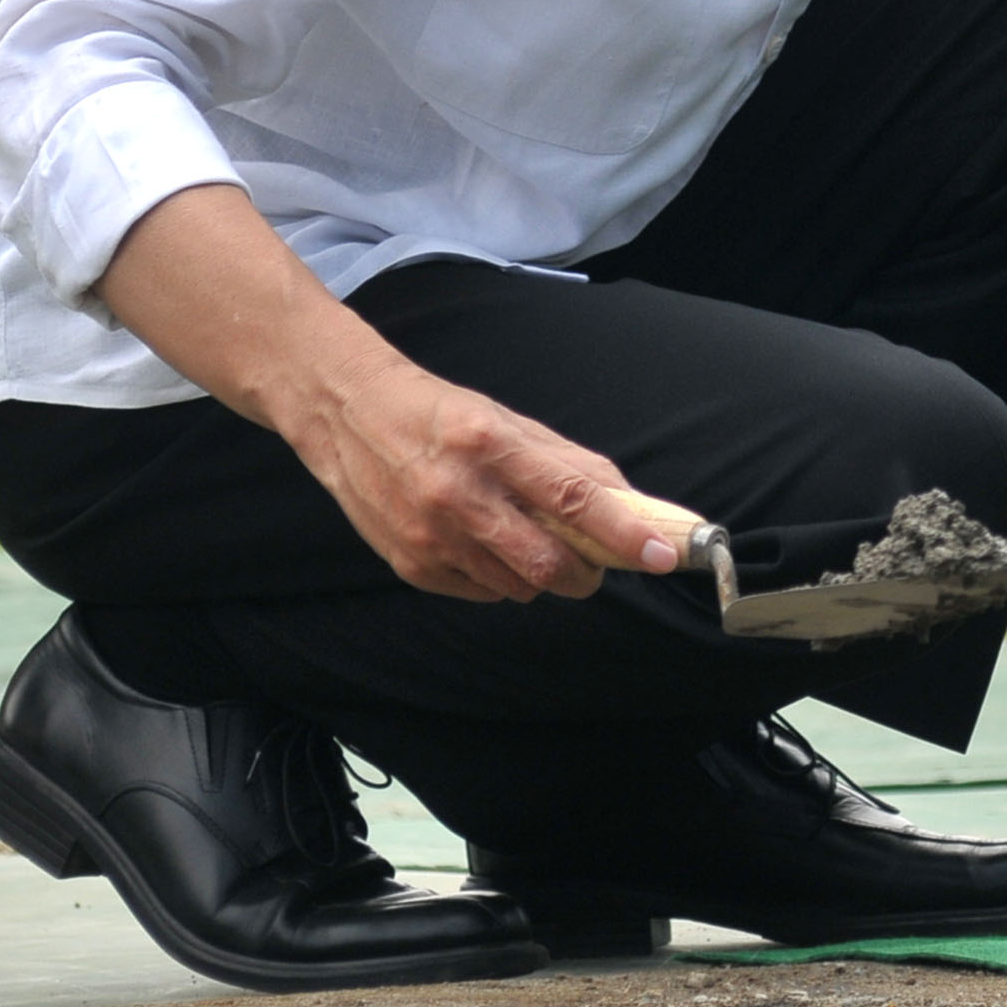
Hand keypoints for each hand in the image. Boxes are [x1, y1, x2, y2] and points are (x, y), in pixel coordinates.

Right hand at [282, 339, 658, 603]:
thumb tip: (629, 503)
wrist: (346, 414)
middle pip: (547, 562)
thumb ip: (567, 462)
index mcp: (489, 442)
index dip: (624, 532)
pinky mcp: (410, 564)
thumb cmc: (436, 413)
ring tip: (527, 541)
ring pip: (518, 586)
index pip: (573, 498)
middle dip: (587, 574)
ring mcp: (429, 534)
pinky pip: (482, 593)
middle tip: (594, 564)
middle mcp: (457, 492)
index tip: (661, 553)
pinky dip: (501, 580)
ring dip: (542, 576)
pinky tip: (485, 545)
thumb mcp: (505, 419)